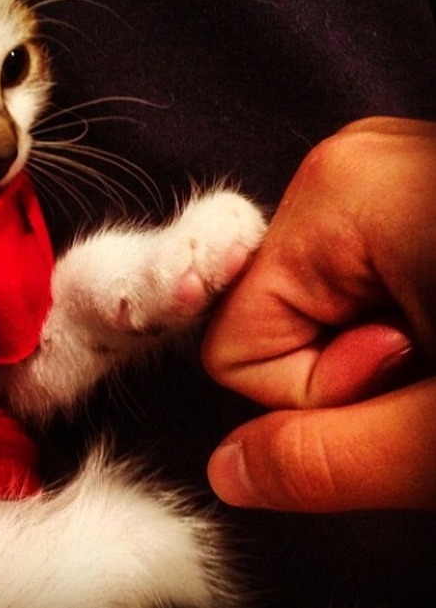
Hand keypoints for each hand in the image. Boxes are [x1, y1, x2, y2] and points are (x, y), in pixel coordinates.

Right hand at [201, 116, 435, 510]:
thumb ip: (326, 460)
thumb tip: (229, 471)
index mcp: (334, 197)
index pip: (236, 340)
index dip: (314, 392)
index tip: (407, 377)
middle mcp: (344, 165)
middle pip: (272, 315)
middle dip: (349, 364)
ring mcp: (375, 168)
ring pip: (311, 300)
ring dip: (376, 342)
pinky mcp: (403, 182)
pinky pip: (350, 274)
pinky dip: (397, 312)